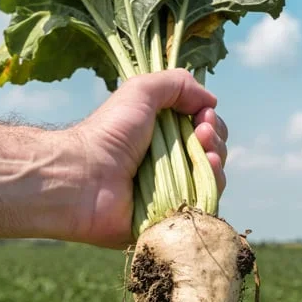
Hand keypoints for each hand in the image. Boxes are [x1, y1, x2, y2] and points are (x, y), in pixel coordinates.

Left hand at [64, 69, 227, 248]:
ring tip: (204, 152)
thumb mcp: (140, 91)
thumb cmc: (108, 134)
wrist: (84, 178)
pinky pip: (204, 205)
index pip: (203, 131)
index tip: (204, 117)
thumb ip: (177, 84)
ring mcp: (172, 192)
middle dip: (214, 138)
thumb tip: (210, 100)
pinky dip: (212, 186)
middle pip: (212, 152)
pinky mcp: (172, 218)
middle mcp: (169, 164)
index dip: (210, 122)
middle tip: (201, 133)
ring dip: (217, 160)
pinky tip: (208, 171)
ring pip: (212, 178)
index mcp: (161, 137)